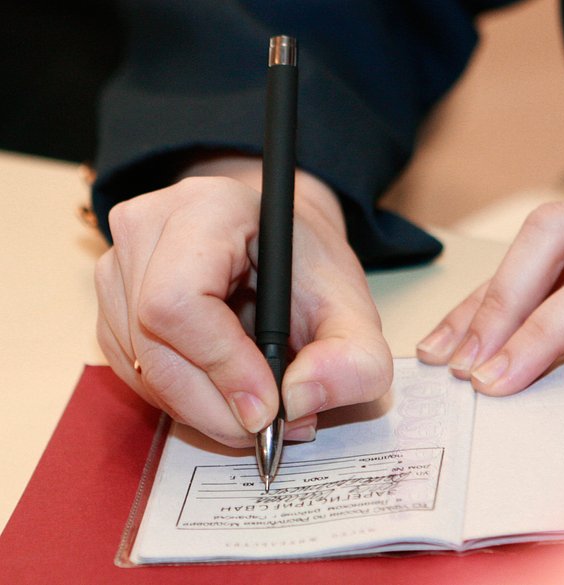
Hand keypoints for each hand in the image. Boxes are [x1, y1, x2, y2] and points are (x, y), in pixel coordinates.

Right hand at [95, 156, 390, 446]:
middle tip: (269, 428)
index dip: (221, 365)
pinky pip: (135, 374)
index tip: (268, 408)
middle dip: (214, 405)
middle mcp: (148, 227)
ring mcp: (119, 265)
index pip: (180, 298)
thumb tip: (299, 400)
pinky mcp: (112, 305)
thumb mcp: (356, 312)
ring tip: (259, 408)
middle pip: (152, 341)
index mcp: (210, 208)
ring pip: (140, 367)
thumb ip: (354, 358)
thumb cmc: (311, 273)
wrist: (281, 252)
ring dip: (201, 410)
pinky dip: (183, 402)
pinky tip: (226, 394)